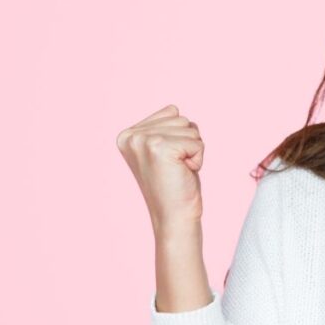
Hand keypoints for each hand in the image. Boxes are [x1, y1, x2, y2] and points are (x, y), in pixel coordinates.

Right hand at [116, 104, 205, 233]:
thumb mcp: (163, 150)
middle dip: (187, 143)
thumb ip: (164, 127)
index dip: (179, 137)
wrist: (173, 217)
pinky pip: (197, 141)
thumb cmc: (174, 185)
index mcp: (127, 134)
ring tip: (178, 170)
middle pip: (181, 118)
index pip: (171, 112)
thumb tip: (174, 107)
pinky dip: (198, 158)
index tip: (167, 161)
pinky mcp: (160, 147)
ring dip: (192, 150)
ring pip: (190, 128)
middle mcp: (131, 136)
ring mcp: (143, 141)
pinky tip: (184, 173)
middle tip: (174, 168)